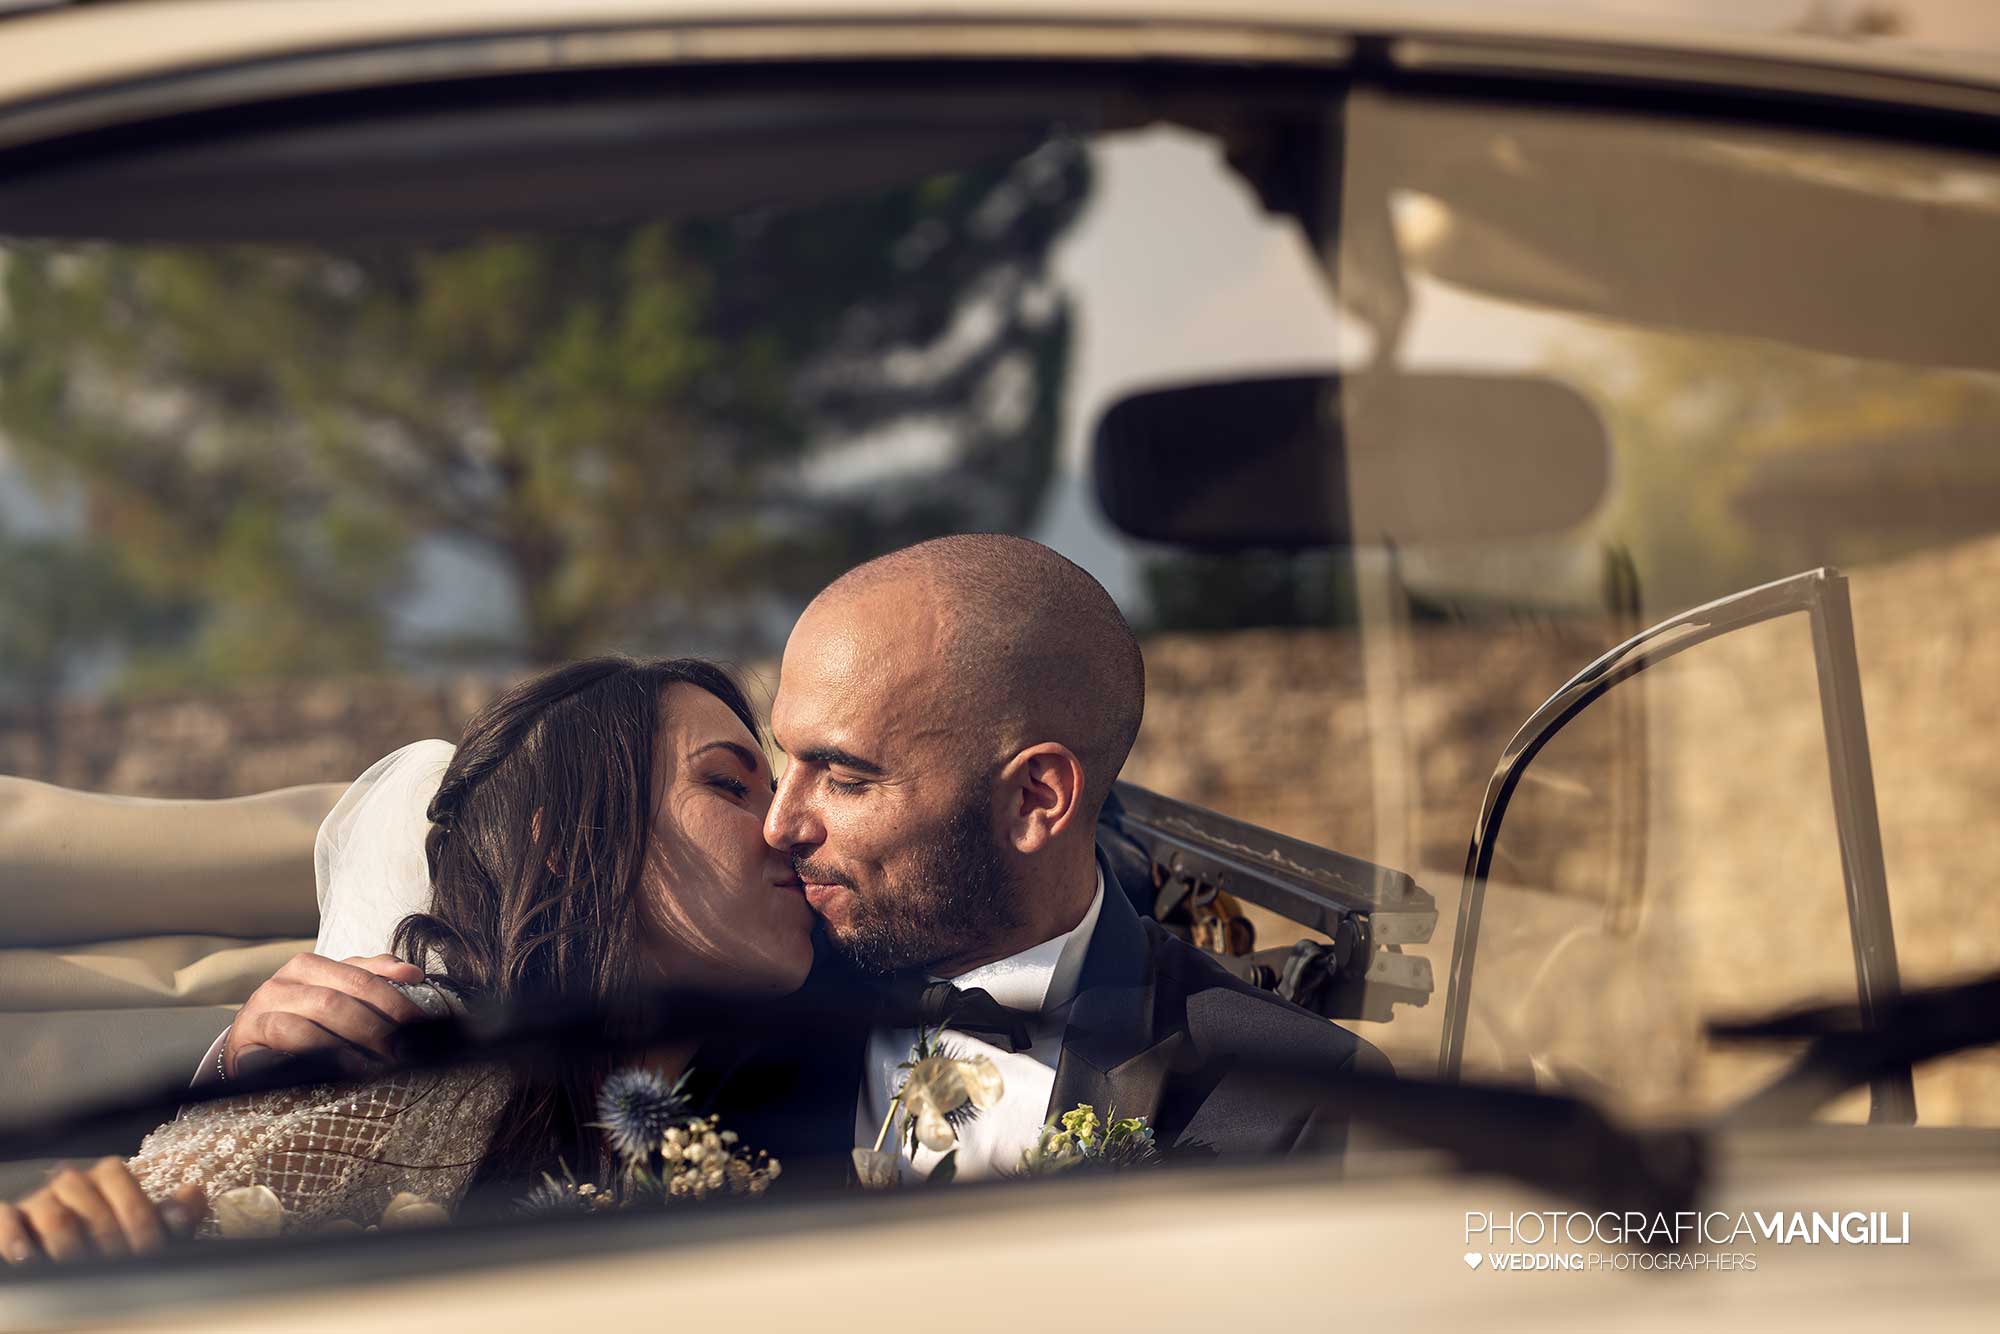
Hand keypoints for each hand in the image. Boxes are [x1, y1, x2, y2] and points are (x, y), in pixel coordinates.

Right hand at [0, 1160, 205, 1263]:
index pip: (116, 1173)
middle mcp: (71, 1185)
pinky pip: (6, 1219)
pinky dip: (15, 1236)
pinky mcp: (11, 1222)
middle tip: (114, 1264)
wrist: (71, 1266)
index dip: (135, 1211)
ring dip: (68, 1242)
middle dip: (106, 1233)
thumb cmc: (114, 1248)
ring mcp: (38, 1203)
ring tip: (77, 1267)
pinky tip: (29, 1256)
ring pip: (52, 1211)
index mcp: (106, 1178)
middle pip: (84, 1193)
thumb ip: (173, 1217)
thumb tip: (194, 1194)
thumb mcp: (150, 1234)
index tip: (146, 1248)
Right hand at [226, 952, 427, 1078]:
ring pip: (324, 1006)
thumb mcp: (330, 999)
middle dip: (383, 1020)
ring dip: (361, 1032)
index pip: (361, 975)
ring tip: (388, 1056)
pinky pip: (292, 1033)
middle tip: (409, 1046)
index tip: (421, 1019)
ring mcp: (266, 1001)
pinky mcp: (250, 1029)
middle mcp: (287, 978)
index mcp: (311, 966)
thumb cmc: (296, 1025)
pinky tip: (348, 1064)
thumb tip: (412, 974)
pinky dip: (324, 1047)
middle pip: (346, 993)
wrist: (242, 1051)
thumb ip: (368, 981)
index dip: (394, 996)